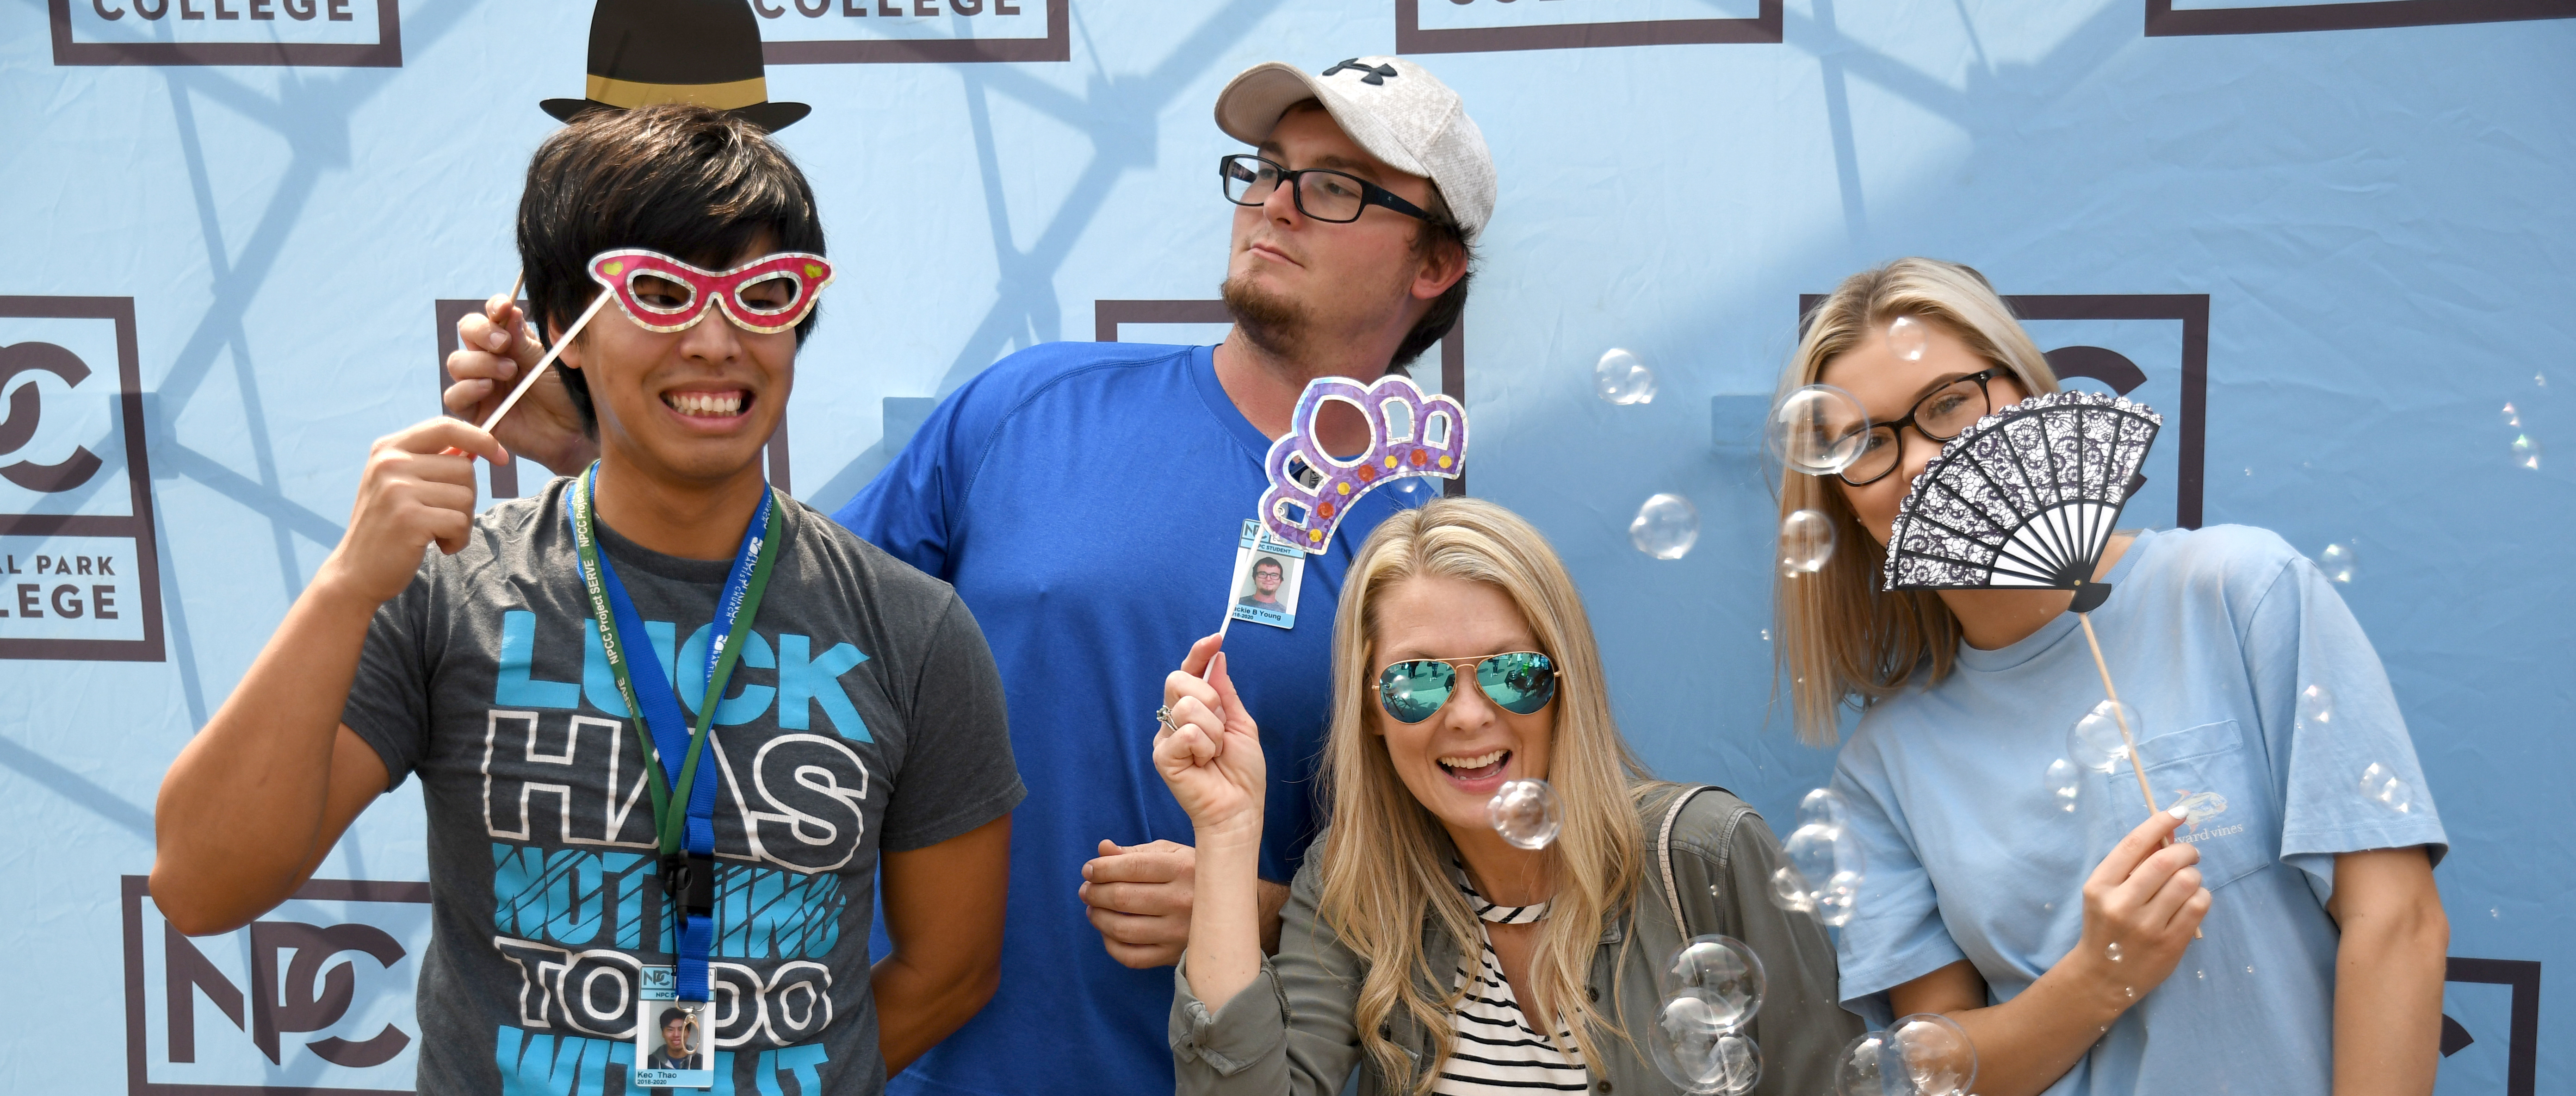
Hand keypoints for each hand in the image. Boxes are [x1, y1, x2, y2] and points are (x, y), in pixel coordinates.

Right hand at [315, 418, 503, 605]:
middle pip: (464, 468)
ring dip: (461, 522)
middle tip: (441, 517)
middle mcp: (390, 463)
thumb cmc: (387, 527)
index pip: (445, 426)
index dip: (481, 438)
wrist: (356, 571)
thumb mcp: (400, 484)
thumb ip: (432, 462)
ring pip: (466, 497)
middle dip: (465, 497)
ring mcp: (398, 490)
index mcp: (388, 448)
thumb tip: (479, 446)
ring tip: (435, 532)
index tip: (501, 456)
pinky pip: (461, 522)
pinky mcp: (409, 518)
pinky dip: (457, 539)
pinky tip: (437, 545)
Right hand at [442, 293, 597, 472]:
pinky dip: (468, 388)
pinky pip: (454, 395)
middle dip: (482, 332)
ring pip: (457, 362)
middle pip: (467, 331)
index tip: (504, 308)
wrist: (573, 432)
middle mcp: (491, 358)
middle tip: (504, 344)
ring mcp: (480, 384)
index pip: (491, 314)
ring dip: (480, 362)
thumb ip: (524, 340)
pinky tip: (488, 388)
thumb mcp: (547, 362)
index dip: (493, 307)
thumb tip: (508, 312)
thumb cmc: (565, 394)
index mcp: (512, 341)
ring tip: (509, 372)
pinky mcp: (475, 411)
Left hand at [1079, 839, 1195, 968]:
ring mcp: (1180, 932)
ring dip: (1098, 918)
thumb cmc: (1194, 875)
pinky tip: (1108, 932)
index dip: (1101, 868)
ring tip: (1092, 909)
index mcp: (1184, 869)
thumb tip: (1102, 849)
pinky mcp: (1176, 956)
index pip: (1131, 867)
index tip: (1088, 870)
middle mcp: (1184, 900)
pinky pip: (1132, 957)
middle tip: (1086, 890)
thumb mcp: (1172, 854)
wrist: (1234, 911)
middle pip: (1122, 897)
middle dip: (1094, 892)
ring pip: (1123, 929)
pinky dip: (1111, 945)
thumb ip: (1135, 852)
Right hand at [1153, 636, 1266, 842]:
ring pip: (1187, 706)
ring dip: (1214, 731)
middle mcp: (1175, 719)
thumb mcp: (1242, 724)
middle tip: (1222, 726)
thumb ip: (1226, 693)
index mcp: (1195, 708)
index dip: (1199, 653)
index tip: (1216, 638)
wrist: (1240, 807)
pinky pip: (1186, 733)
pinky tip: (1205, 763)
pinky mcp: (1162, 756)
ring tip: (1215, 752)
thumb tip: (1218, 658)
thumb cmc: (1241, 772)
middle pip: (1179, 679)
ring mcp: (1166, 737)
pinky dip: (1205, 747)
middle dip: (1209, 698)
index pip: (1189, 671)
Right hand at [2075, 807, 2211, 1003]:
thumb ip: (2129, 866)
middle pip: (2165, 861)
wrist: (2103, 976)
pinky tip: (2193, 900)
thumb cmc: (2106, 926)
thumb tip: (2166, 834)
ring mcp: (2146, 926)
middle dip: (2185, 851)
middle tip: (2190, 854)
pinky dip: (2202, 896)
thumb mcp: (2104, 893)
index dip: (2159, 823)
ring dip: (2194, 875)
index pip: (2133, 844)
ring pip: (2187, 882)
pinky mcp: (2170, 944)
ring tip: (2189, 881)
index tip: (2178, 813)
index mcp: (2100, 886)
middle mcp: (2121, 904)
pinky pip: (2199, 906)